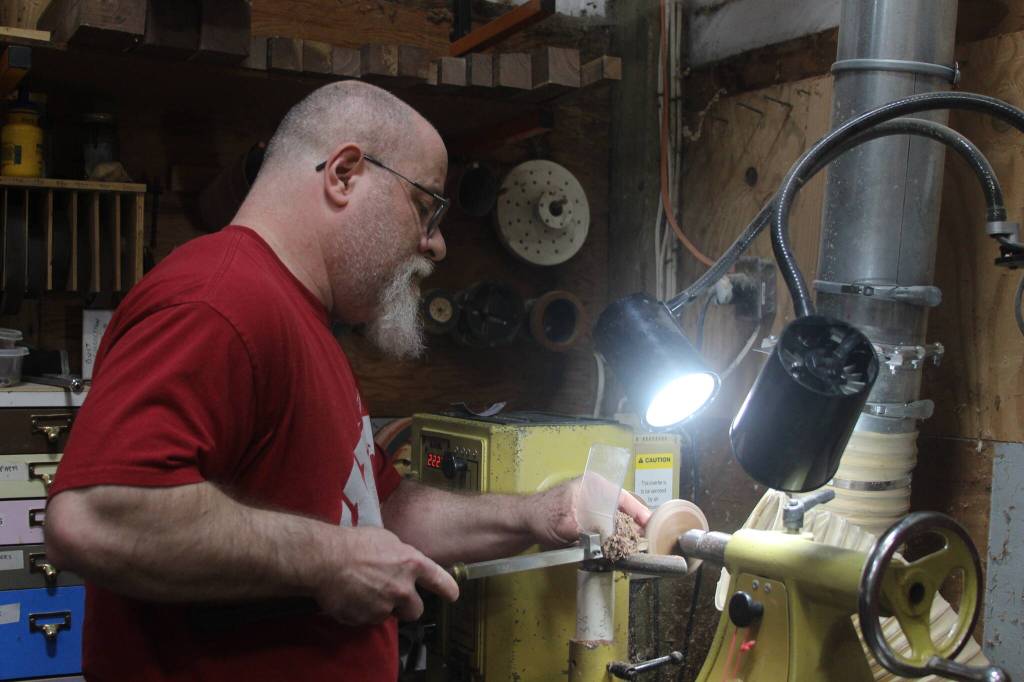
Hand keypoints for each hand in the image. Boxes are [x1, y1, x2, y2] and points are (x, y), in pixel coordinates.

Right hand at [314, 526, 458, 624]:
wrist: (326, 559)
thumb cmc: (354, 542)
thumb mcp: (386, 539)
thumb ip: (401, 554)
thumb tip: (403, 561)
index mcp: (412, 564)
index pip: (439, 581)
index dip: (448, 589)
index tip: (453, 595)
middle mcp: (403, 589)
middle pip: (416, 610)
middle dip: (408, 607)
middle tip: (394, 597)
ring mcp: (385, 606)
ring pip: (390, 615)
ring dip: (383, 608)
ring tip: (365, 592)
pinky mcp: (366, 619)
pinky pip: (369, 620)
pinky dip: (363, 613)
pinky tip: (352, 598)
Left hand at [526, 477, 651, 546]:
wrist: (524, 522)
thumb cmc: (542, 516)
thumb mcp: (567, 524)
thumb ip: (590, 531)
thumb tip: (609, 540)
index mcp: (593, 485)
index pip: (624, 497)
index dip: (639, 512)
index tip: (649, 525)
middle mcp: (596, 492)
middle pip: (623, 509)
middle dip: (633, 526)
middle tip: (642, 541)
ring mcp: (592, 504)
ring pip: (615, 519)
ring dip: (622, 533)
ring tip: (632, 546)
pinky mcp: (588, 517)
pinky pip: (606, 526)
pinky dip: (611, 537)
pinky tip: (615, 547)